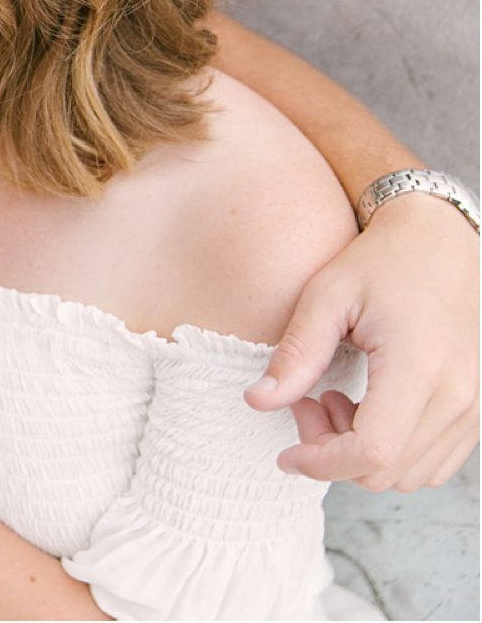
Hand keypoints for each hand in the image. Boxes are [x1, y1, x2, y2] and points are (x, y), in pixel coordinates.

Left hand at [246, 193, 478, 489]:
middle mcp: (458, 395)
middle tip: (304, 402)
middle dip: (333, 453)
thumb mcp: (326, 297)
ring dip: (361, 454)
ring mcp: (475, 405)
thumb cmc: (379, 263)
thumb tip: (257, 402)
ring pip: (412, 475)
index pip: (372, 453)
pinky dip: (392, 451)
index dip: (322, 463)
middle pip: (388, 472)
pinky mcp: (477, 409)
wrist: (440, 242)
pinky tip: (366, 406)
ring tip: (332, 398)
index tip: (285, 453)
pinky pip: (434, 461)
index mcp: (420, 367)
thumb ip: (295, 354)